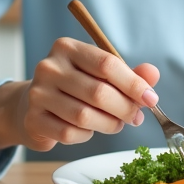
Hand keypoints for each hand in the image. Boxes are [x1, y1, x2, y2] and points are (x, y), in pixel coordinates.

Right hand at [0, 37, 159, 155]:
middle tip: (137, 117)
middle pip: (98, 92)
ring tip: (116, 124)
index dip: (133, 83)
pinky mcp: (33, 120)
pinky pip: (69, 133)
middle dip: (125, 108)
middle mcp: (49, 67)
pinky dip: (86, 135)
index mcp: (67, 48)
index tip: (151, 98)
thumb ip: (127, 73)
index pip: (106, 63)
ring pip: (85, 116)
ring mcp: (37, 93)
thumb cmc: (74, 87)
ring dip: (109, 124)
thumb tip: (152, 74)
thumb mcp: (99, 74)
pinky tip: (88, 129)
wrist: (31, 106)